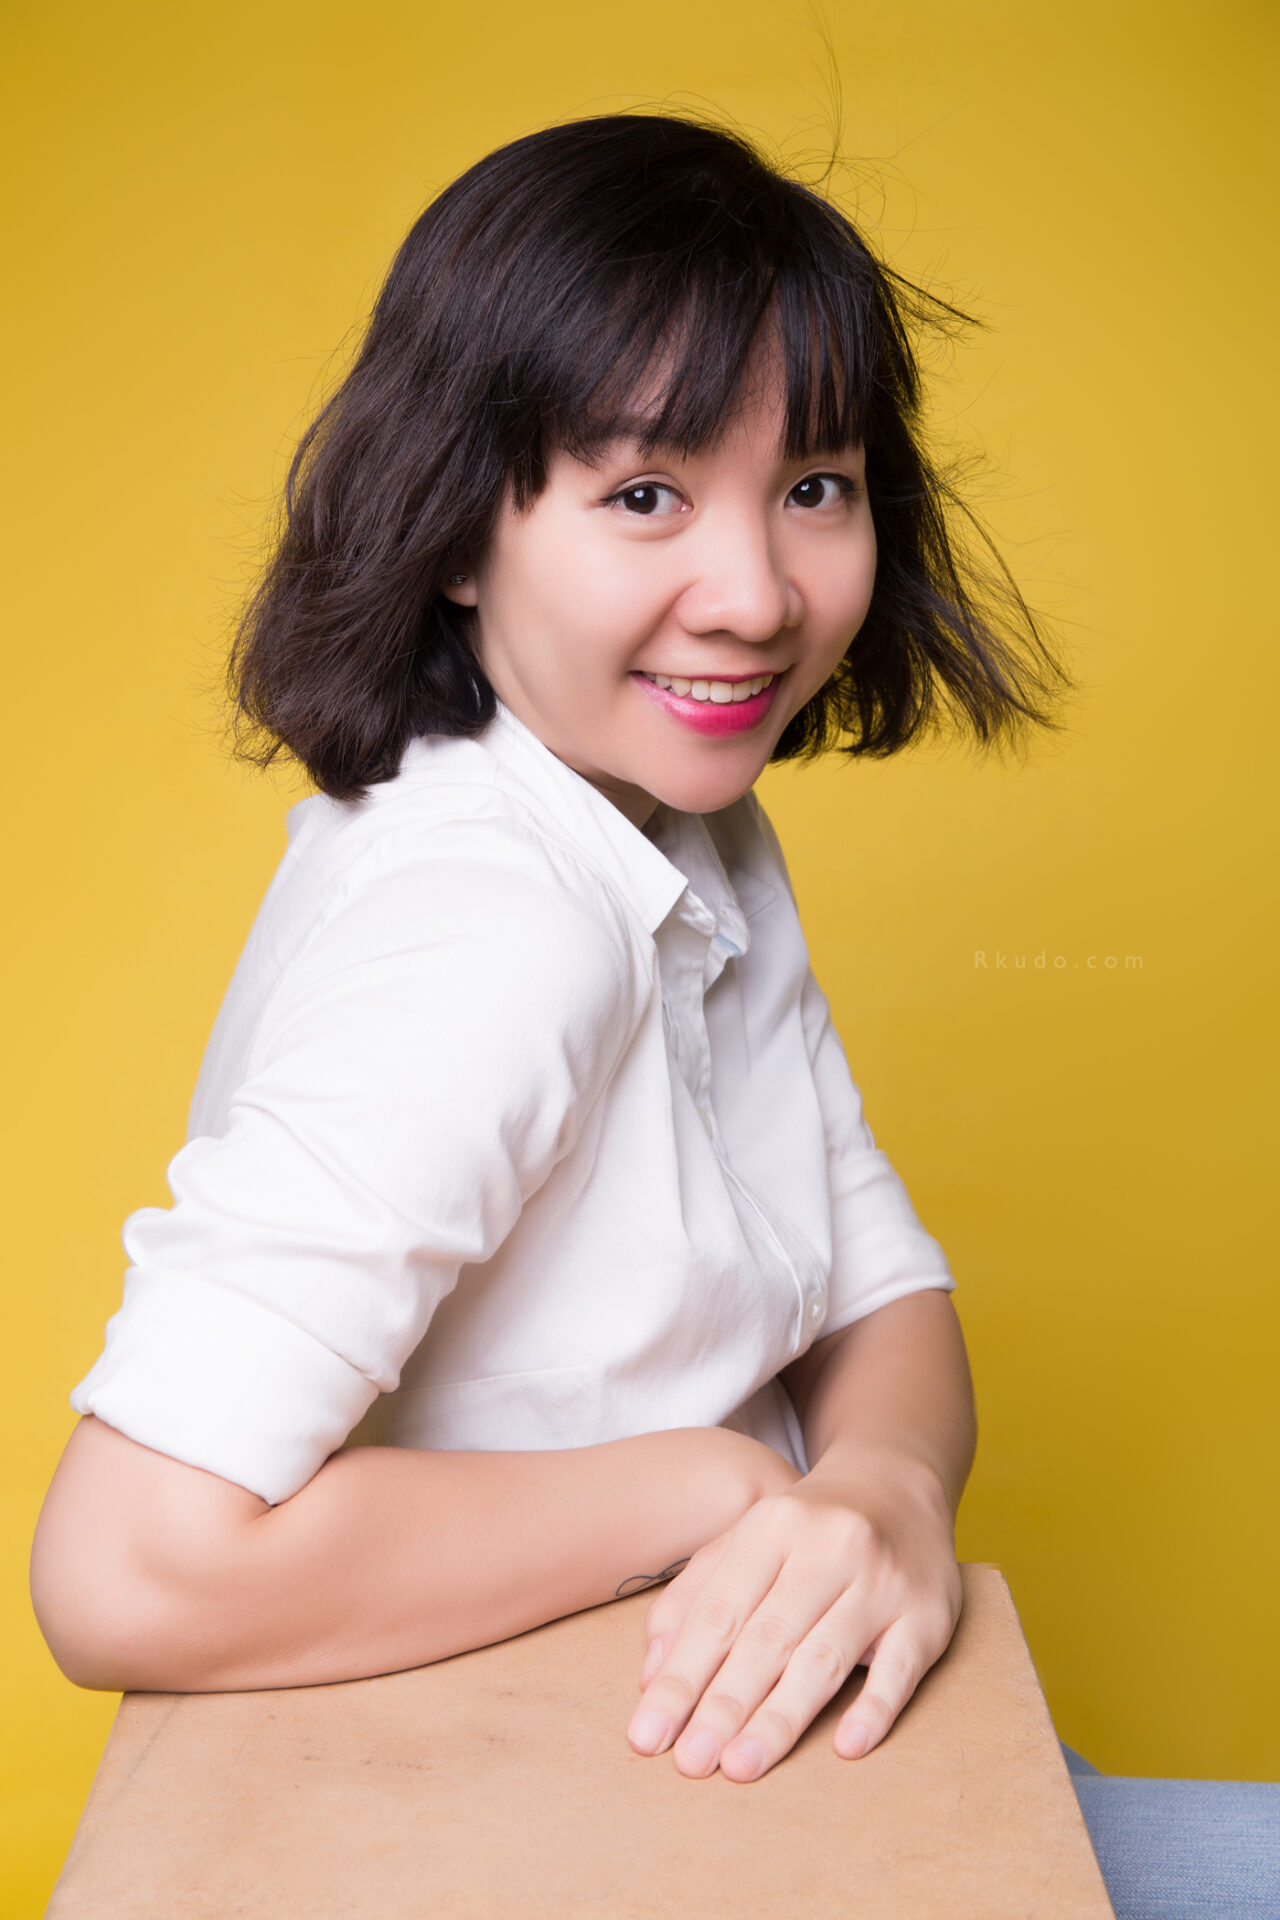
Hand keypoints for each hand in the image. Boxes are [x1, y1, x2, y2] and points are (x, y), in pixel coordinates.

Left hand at [625, 1443, 961, 1782]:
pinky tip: (845, 1747)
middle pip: (767, 1637)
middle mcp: (829, 1547)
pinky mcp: (928, 1615)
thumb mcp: (744, 1538)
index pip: (719, 1611)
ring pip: (825, 1656)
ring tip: (740, 1766)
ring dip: (781, 1717)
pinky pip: (901, 1668)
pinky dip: (874, 1709)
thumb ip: (693, 1597)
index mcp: (773, 1525)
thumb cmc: (806, 1527)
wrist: (899, 1485)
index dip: (682, 1676)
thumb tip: (650, 1674)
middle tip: (690, 1763)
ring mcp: (883, 1581)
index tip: (649, 1734)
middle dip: (723, 1704)